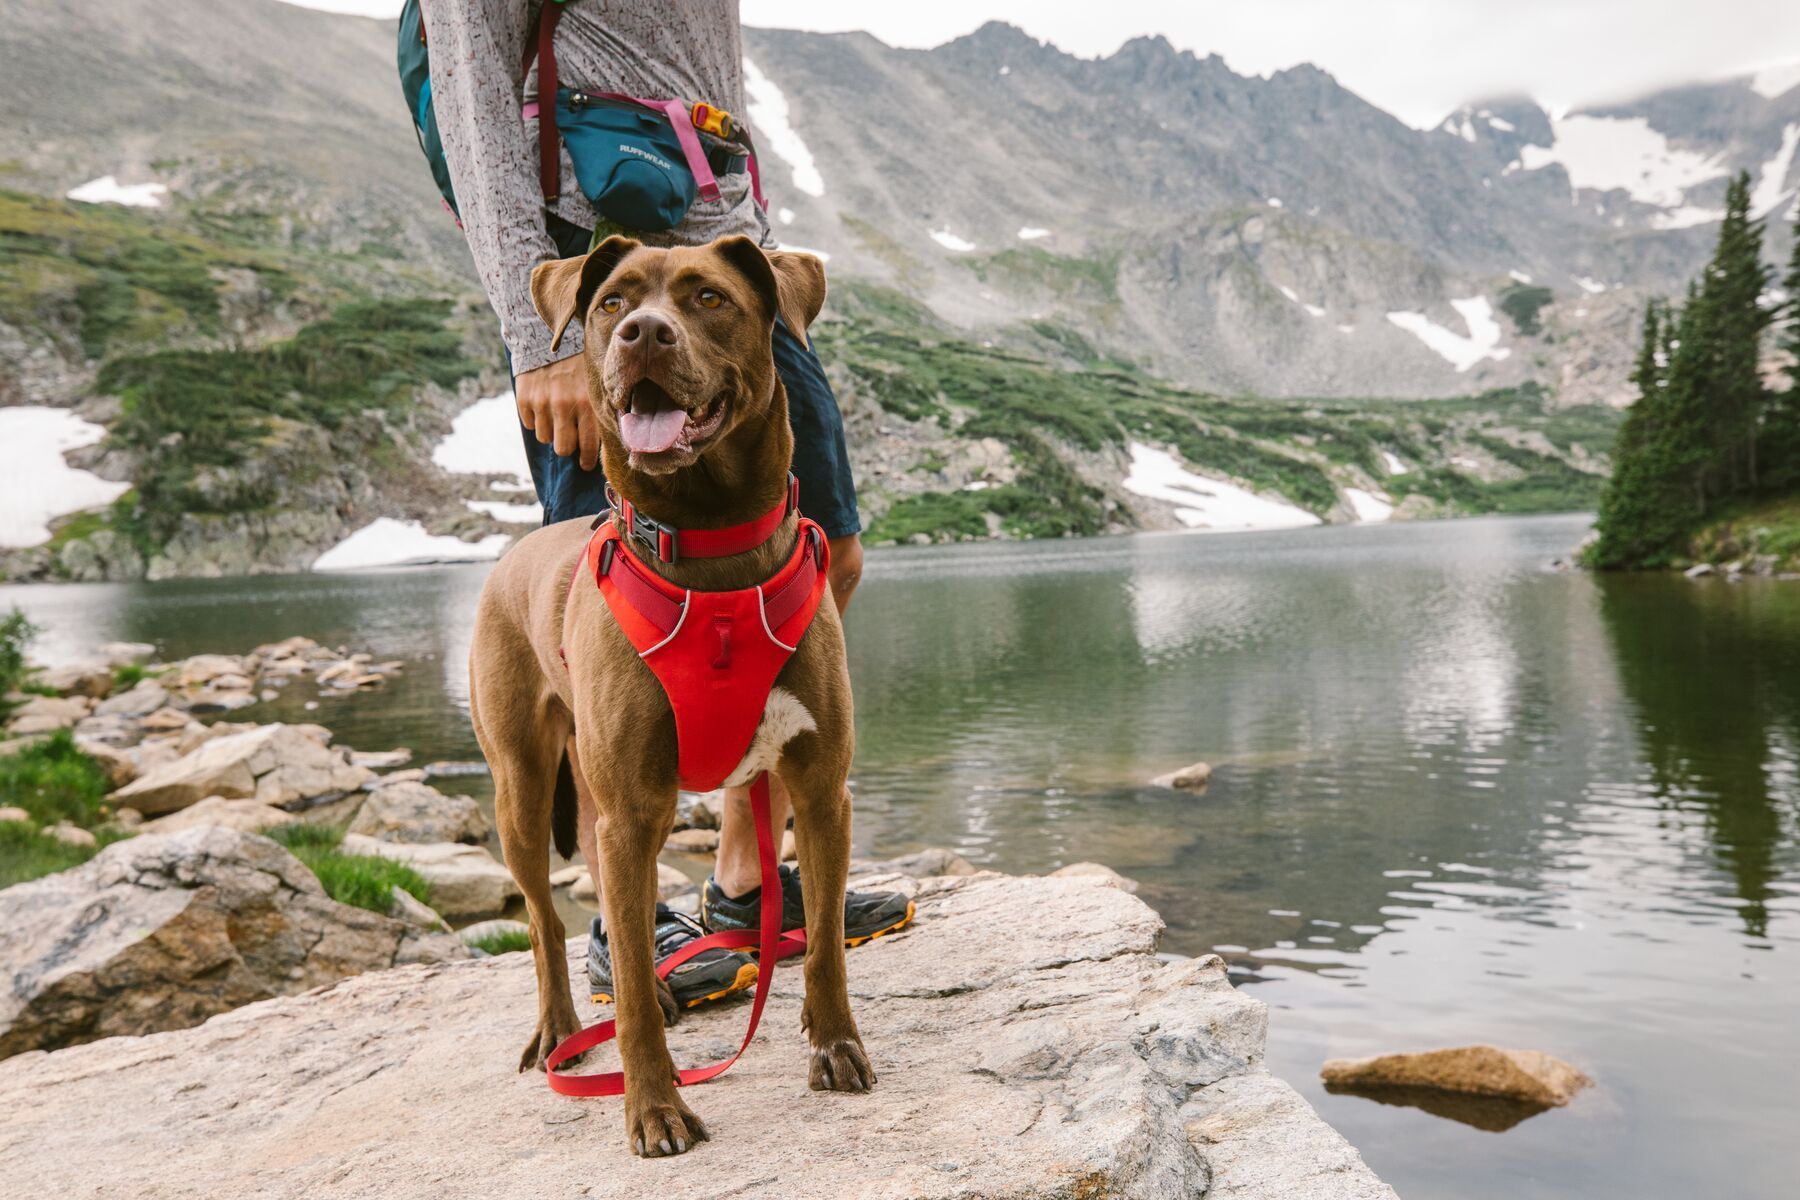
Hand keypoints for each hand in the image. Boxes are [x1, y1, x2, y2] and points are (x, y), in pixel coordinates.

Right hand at [515, 353, 599, 470]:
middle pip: (563, 449)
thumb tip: (610, 438)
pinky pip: (530, 424)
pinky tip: (543, 406)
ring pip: (545, 439)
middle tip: (571, 441)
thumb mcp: (597, 383)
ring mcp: (542, 403)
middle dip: (569, 447)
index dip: (587, 460)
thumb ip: (601, 408)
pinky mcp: (524, 398)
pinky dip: (536, 419)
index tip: (586, 463)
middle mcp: (565, 406)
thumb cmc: (579, 362)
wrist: (548, 335)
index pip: (589, 446)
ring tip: (557, 417)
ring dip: (552, 432)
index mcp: (587, 404)